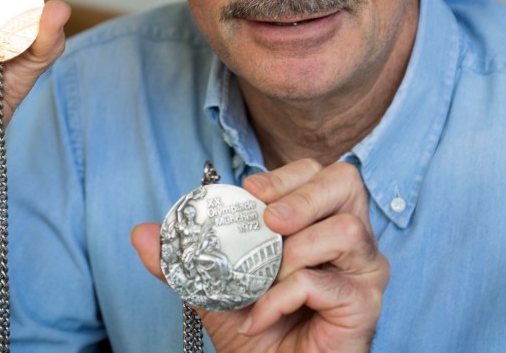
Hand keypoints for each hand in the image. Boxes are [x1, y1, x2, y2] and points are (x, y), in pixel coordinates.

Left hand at [131, 159, 389, 352]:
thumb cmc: (261, 333)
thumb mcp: (214, 289)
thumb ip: (182, 259)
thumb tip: (140, 233)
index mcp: (321, 221)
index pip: (318, 171)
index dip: (285, 174)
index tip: (251, 191)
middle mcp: (351, 239)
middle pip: (346, 181)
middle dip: (304, 194)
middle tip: (270, 221)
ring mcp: (364, 271)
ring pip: (347, 229)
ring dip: (295, 251)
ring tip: (266, 279)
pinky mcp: (365, 305)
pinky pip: (324, 283)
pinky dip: (282, 297)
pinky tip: (261, 316)